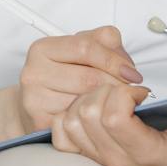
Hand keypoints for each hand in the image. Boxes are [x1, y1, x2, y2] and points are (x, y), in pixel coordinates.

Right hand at [16, 25, 144, 134]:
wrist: (39, 105)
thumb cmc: (65, 75)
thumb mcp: (82, 50)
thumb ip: (105, 43)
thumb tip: (125, 63)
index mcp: (43, 48)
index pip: (85, 48)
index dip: (114, 61)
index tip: (132, 73)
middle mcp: (34, 73)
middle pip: (89, 78)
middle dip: (117, 85)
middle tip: (131, 91)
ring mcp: (34, 99)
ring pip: (86, 101)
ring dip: (108, 104)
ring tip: (114, 102)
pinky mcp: (40, 122)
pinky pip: (78, 121)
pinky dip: (95, 120)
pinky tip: (100, 116)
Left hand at [48, 81, 166, 165]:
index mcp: (143, 153)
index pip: (113, 116)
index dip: (123, 94)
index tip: (141, 92)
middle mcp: (114, 158)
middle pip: (87, 113)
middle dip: (104, 90)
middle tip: (124, 91)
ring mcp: (97, 159)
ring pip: (70, 120)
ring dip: (85, 99)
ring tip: (109, 98)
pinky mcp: (86, 157)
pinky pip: (60, 135)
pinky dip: (68, 115)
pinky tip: (92, 109)